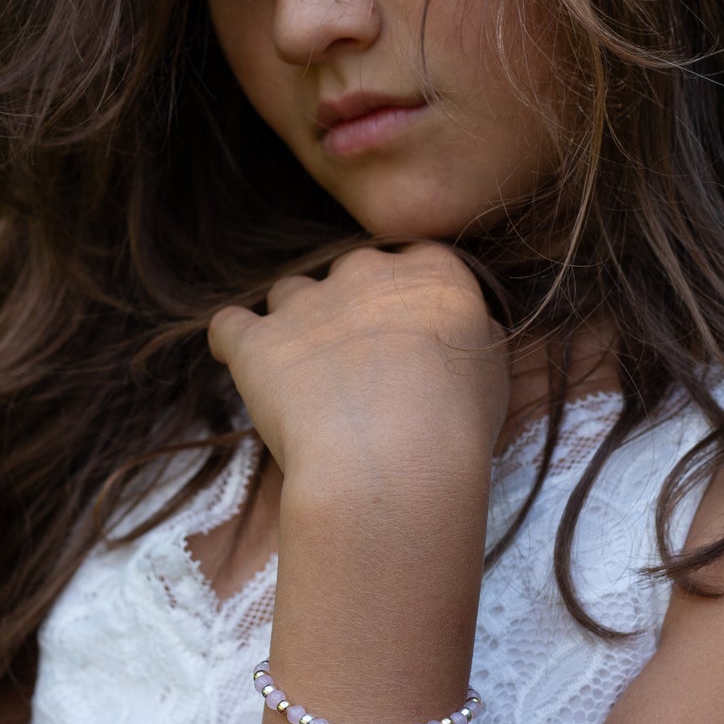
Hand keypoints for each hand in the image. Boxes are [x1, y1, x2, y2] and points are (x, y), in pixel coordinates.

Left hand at [207, 243, 508, 479]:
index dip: (406, 295)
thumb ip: (473, 335)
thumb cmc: (456, 430)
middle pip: (349, 272)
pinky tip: (239, 362)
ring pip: (289, 293)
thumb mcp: (493, 375)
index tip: (405, 330)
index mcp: (432, 273)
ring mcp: (305, 303)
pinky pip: (230, 325)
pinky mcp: (256, 341)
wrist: (392, 464)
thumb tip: (465, 329)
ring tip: (304, 376)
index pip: (414, 260)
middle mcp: (366, 272)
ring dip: (294, 323)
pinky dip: (234, 342)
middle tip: (357, 364)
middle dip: (349, 306)